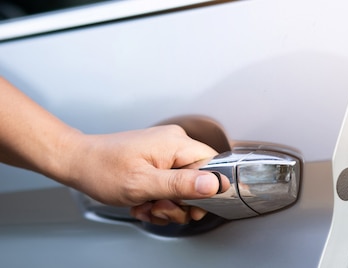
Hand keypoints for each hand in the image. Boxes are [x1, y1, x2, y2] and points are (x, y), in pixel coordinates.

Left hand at [59, 125, 229, 224]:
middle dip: (180, 202)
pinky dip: (159, 197)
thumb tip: (215, 184)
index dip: (207, 191)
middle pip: (199, 179)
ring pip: (184, 185)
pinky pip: (171, 183)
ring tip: (145, 205)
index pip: (213, 165)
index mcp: (176, 143)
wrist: (77, 162)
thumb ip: (181, 185)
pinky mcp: (158, 158)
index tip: (189, 207)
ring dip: (167, 203)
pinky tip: (143, 201)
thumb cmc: (102, 170)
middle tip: (159, 208)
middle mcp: (175, 142)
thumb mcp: (143, 184)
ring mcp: (166, 150)